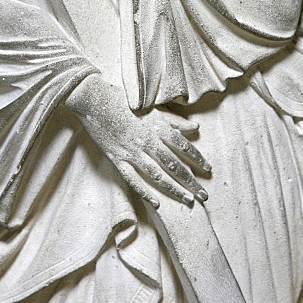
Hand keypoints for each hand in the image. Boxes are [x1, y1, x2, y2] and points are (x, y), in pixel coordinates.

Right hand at [66, 74, 210, 208]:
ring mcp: (132, 151)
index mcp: (157, 127)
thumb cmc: (124, 100)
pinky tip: (157, 203)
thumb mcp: (153, 108)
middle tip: (204, 195)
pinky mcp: (117, 158)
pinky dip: (145, 191)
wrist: (94, 99)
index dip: (197, 159)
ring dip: (174, 189)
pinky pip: (133, 179)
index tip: (208, 170)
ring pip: (157, 175)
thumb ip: (174, 120)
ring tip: (188, 200)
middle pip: (174, 164)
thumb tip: (195, 126)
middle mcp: (148, 141)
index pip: (183, 146)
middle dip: (191, 181)